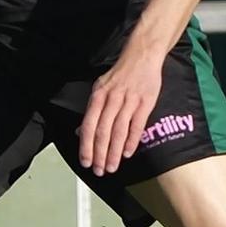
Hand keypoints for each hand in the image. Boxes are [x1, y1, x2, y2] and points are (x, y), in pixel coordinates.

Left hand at [79, 38, 163, 176]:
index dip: (86, 146)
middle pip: (102, 131)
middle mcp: (111, 99)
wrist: (142, 56)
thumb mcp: (100, 88)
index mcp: (98, 96)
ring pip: (119, 131)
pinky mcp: (145, 102)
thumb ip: (92, 111)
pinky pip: (137, 125)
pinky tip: (128, 153)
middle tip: (100, 170)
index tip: (86, 162)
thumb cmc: (120, 75)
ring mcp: (129, 100)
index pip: (88, 125)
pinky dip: (132, 141)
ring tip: (113, 166)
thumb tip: (80, 132)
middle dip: (100, 154)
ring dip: (115, 152)